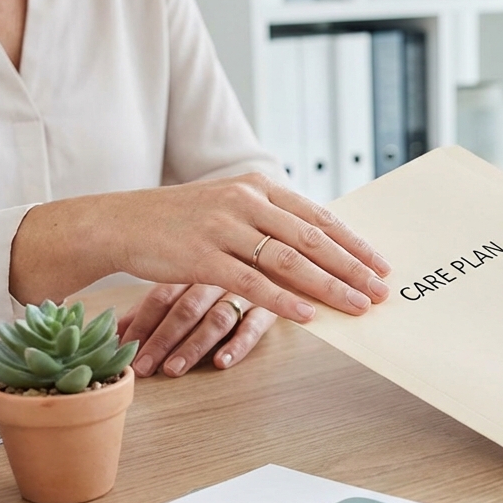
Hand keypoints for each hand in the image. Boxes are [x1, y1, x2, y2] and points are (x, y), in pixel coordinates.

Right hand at [10, 172, 391, 322]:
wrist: (120, 222)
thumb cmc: (180, 221)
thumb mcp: (230, 207)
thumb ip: (270, 221)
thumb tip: (316, 246)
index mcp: (258, 187)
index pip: (318, 217)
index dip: (354, 243)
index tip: (381, 264)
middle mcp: (246, 202)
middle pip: (313, 239)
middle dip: (353, 267)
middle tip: (381, 290)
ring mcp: (224, 228)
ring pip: (289, 261)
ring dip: (329, 286)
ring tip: (356, 306)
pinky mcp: (202, 257)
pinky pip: (252, 283)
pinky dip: (284, 300)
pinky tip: (309, 315)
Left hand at [118, 284, 276, 376]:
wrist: (280, 253)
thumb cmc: (224, 273)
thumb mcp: (188, 282)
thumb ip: (155, 306)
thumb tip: (117, 331)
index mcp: (191, 269)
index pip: (161, 297)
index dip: (142, 324)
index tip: (123, 351)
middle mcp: (215, 279)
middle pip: (185, 309)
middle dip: (161, 340)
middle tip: (144, 367)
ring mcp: (244, 292)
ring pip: (216, 319)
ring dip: (193, 346)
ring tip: (174, 369)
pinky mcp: (269, 308)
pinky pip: (254, 326)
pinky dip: (238, 345)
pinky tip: (222, 362)